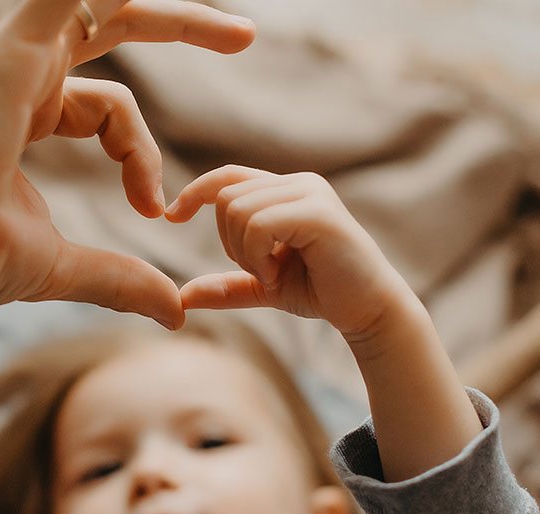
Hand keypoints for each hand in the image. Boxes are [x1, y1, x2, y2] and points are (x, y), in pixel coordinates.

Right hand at [0, 0, 254, 329]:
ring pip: (108, 5)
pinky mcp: (13, 50)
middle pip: (113, 26)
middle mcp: (23, 75)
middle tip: (246, 38)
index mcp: (26, 114)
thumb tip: (174, 311)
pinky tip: (172, 2)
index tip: (154, 209)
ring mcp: (16, 55)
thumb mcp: (60, 266)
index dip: (142, 157)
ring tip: (243, 35)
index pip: (109, 108)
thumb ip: (119, 278)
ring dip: (175, 13)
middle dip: (182, 26)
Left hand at [166, 166, 416, 339]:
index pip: (228, 176)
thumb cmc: (321, 293)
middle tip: (261, 271)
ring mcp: (310, 193)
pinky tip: (277, 274)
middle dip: (229, 243)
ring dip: (244, 253)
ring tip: (272, 273)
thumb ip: (227, 287)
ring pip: (237, 210)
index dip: (195, 192)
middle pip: (225, 197)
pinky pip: (258, 224)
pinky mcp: (318, 212)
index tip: (172, 216)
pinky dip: (256, 256)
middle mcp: (298, 183)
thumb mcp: (263, 287)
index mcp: (285, 191)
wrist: (368, 311)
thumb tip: (182, 297)